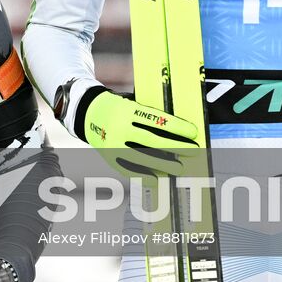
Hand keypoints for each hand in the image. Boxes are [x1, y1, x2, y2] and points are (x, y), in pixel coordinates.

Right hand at [79, 86, 201, 177]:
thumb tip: (176, 131)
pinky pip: (128, 169)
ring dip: (164, 164)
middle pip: (152, 140)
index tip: (193, 132)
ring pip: (142, 158)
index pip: (157, 120)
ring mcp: (113, 144)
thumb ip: (149, 116)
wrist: (87, 113)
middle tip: (194, 151)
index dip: (177, 127)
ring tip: (181, 168)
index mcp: (127, 111)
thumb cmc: (117, 107)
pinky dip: (144, 174)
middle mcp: (119, 128)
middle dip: (176, 147)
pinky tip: (158, 178)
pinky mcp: (109, 157)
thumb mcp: (131, 104)